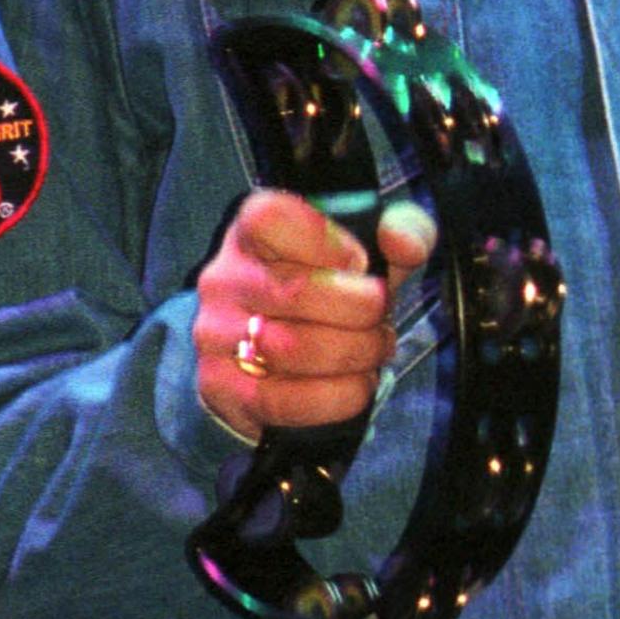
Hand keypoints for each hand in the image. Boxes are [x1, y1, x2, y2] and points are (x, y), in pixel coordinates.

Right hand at [193, 188, 436, 443]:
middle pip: (295, 292)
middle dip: (361, 313)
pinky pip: (283, 400)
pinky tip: (356, 384)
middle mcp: (225, 277)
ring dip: (354, 355)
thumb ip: (404, 231)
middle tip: (381, 320)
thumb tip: (403, 243)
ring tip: (373, 352)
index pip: (272, 218)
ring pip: (292, 349)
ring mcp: (215, 333)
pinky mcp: (221, 386)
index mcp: (252, 229)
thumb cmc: (331, 288)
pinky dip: (337, 396)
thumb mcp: (373, 249)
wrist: (276, 354)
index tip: (361, 264)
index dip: (328, 242)